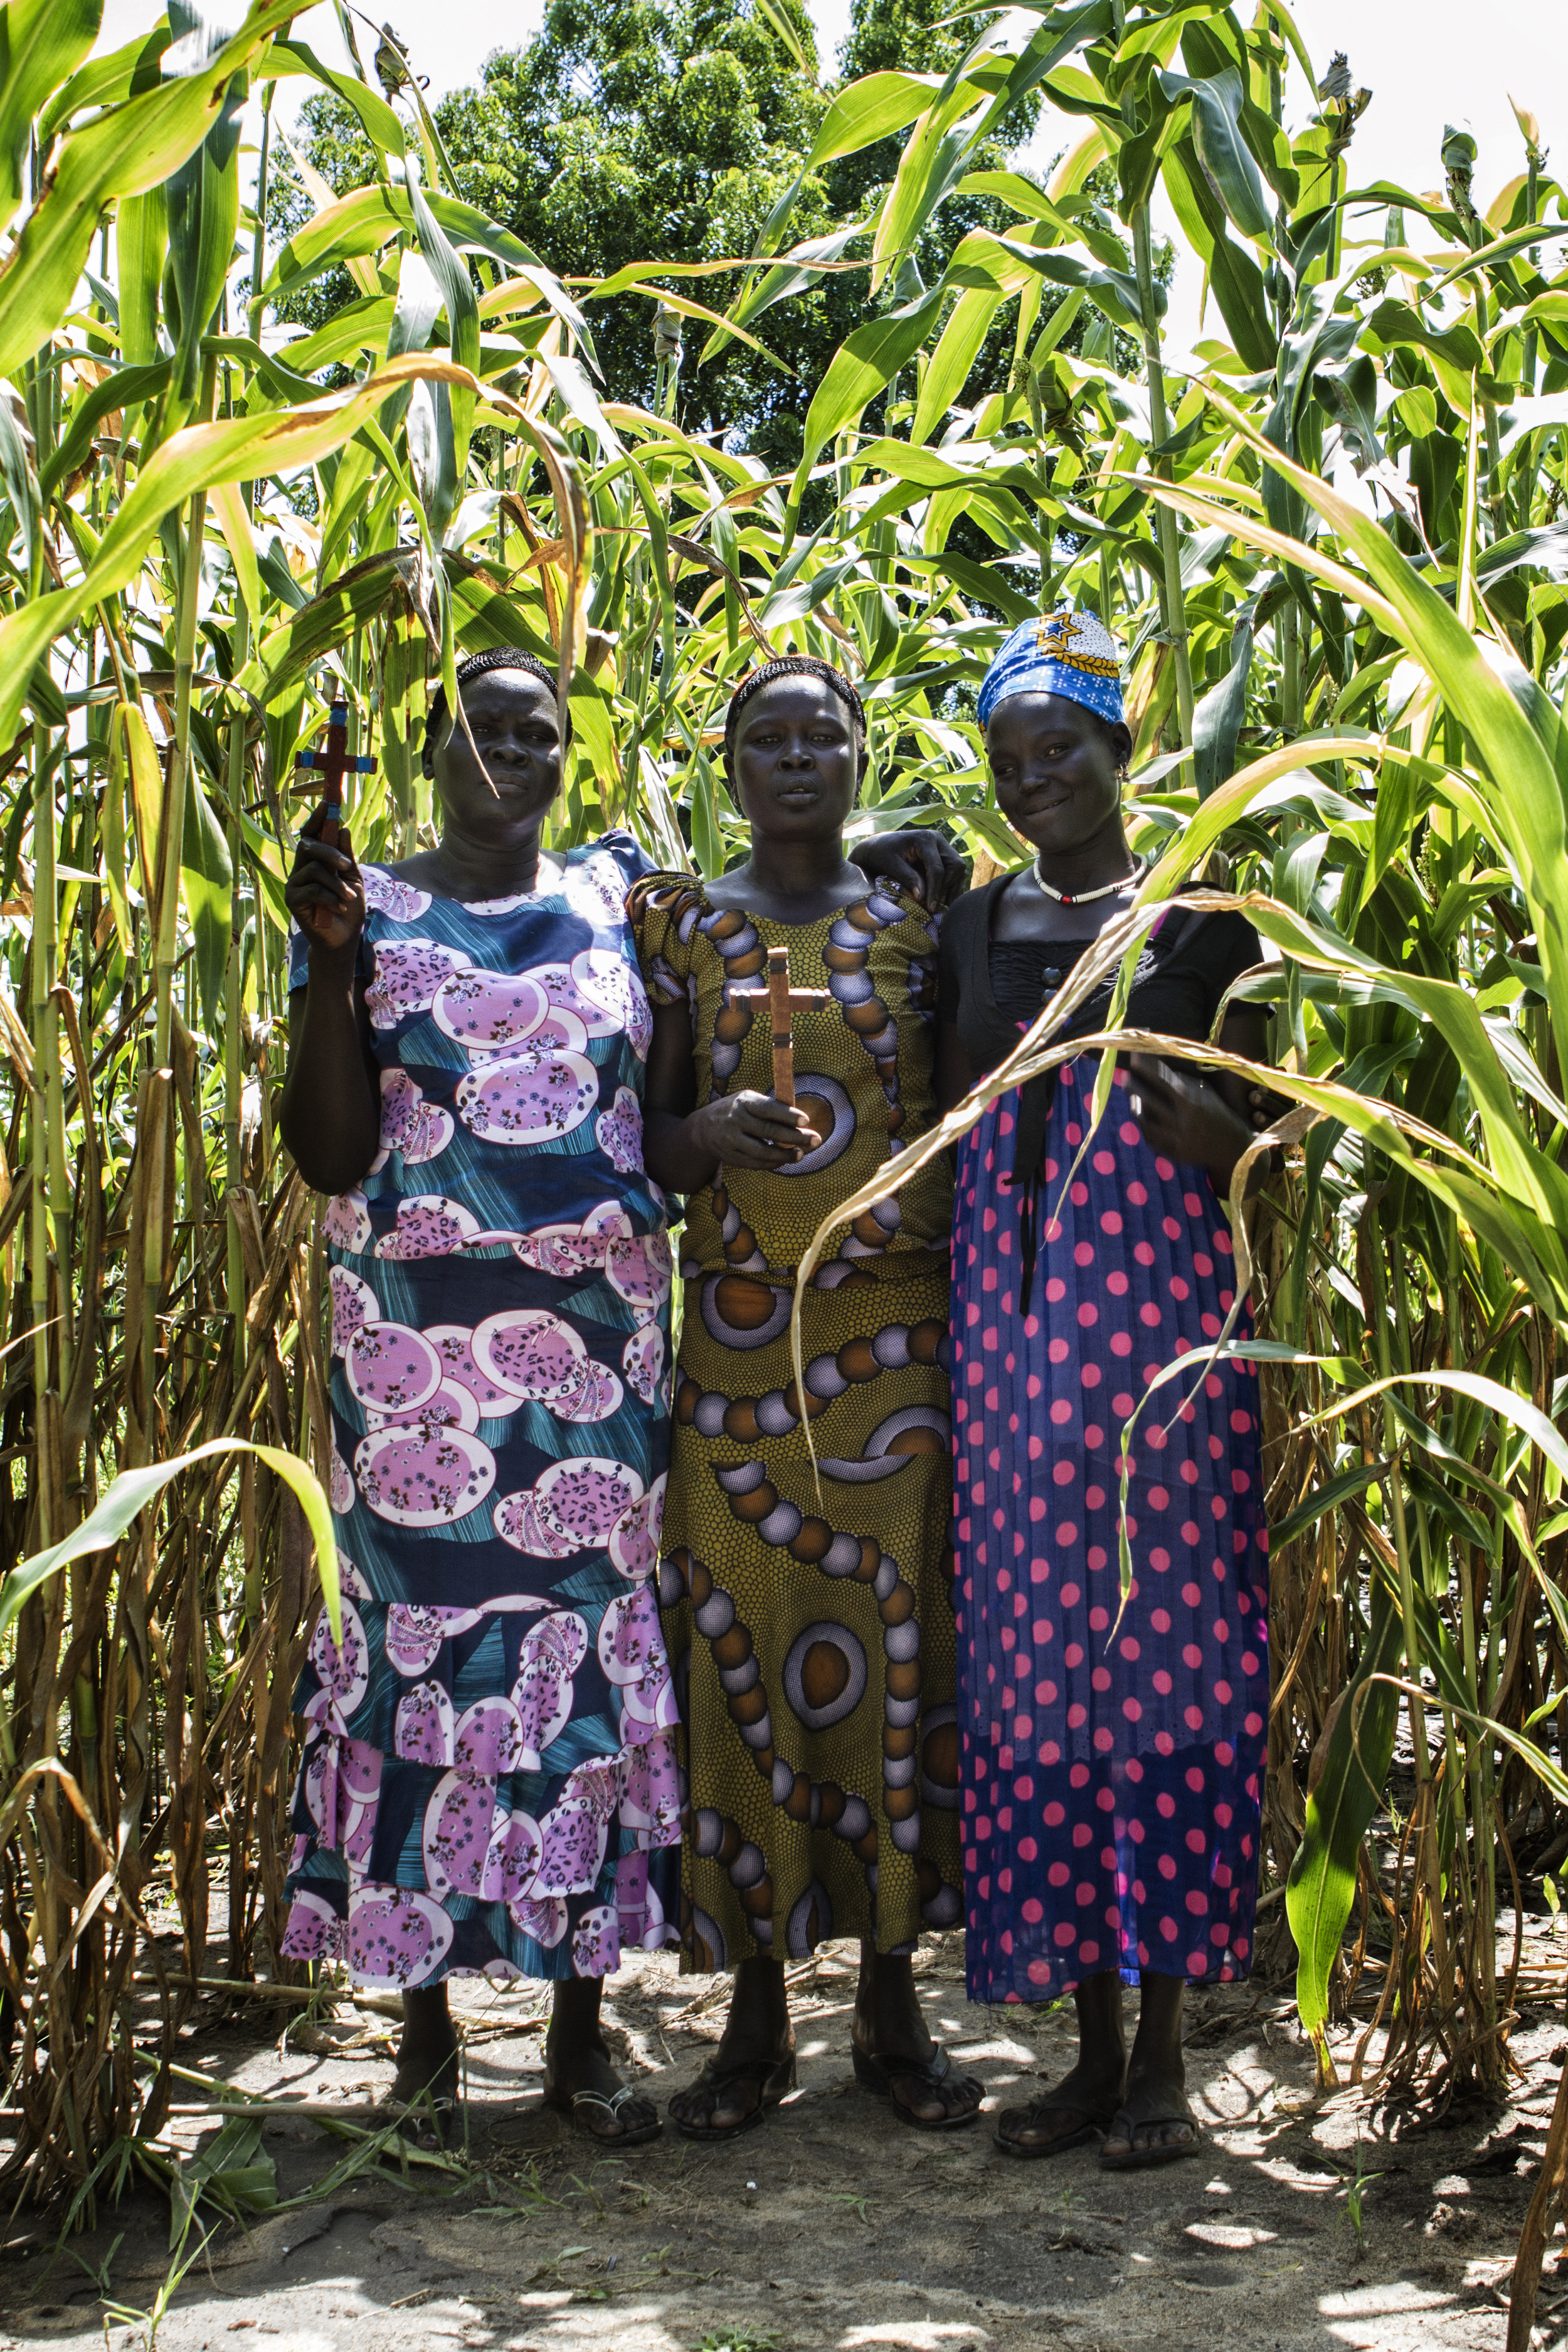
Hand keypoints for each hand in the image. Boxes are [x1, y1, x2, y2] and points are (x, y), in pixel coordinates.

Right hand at [286, 803, 365, 964]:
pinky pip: (312, 890)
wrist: (343, 938)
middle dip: (329, 852)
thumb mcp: (353, 879)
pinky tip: (340, 906)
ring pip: (313, 869)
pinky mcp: (293, 901)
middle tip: (347, 866)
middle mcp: (300, 869)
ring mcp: (294, 884)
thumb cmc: (348, 907)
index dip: (318, 819)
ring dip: (337, 884)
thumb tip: (342, 829)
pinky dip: (331, 897)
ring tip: (349, 897)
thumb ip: (347, 857)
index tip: (329, 805)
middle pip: (307, 846)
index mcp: (314, 861)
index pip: (311, 834)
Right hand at [690, 1090, 820, 1169]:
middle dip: (795, 1137)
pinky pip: (755, 1163)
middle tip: (815, 1140)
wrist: (703, 1128)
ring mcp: (731, 1140)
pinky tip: (785, 1160)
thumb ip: (771, 1108)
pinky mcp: (730, 1157)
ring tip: (801, 1154)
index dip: (787, 1115)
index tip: (806, 1120)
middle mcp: (735, 1120)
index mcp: (743, 1101)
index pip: (768, 1108)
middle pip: (768, 1131)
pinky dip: (773, 1163)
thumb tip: (801, 1121)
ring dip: (785, 1155)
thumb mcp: (749, 1100)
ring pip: (762, 1152)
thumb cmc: (736, 1110)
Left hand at [853, 828, 964, 908]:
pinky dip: (950, 887)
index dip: (935, 890)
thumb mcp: (890, 865)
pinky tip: (941, 901)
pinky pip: (955, 873)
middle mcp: (938, 840)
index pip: (937, 868)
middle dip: (947, 888)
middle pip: (956, 866)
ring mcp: (943, 847)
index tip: (930, 908)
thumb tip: (922, 897)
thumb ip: (907, 878)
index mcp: (925, 839)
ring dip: (951, 889)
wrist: (879, 845)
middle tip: (935, 907)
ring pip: (959, 870)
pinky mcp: (944, 855)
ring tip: (939, 907)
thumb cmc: (881, 853)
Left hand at [1126, 1053, 1255, 1191]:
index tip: (1133, 1057)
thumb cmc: (1217, 1112)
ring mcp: (1174, 1138)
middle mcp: (1180, 1120)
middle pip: (1148, 1100)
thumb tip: (1156, 1065)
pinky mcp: (1170, 1152)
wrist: (1230, 1147)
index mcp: (1191, 1101)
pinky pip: (1149, 1136)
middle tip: (1125, 1076)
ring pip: (1144, 1119)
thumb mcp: (1205, 1091)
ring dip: (1136, 1105)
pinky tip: (1142, 1114)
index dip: (1146, 1068)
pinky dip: (1144, 1123)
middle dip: (1134, 1086)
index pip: (1162, 1080)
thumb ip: (1182, 1081)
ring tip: (1133, 1095)